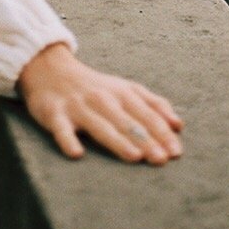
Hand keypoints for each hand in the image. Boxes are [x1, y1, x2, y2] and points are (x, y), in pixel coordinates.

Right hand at [15, 41, 183, 163]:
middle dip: (145, 140)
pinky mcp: (55, 113)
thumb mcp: (125, 89)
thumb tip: (178, 125)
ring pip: (100, 125)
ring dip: (117, 140)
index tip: (175, 152)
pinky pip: (62, 129)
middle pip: (127, 121)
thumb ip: (153, 104)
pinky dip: (68, 140)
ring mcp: (78, 106)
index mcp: (121, 92)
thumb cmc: (95, 86)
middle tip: (161, 159)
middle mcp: (102, 98)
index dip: (162, 132)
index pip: (146, 114)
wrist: (50, 68)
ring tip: (134, 156)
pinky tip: (76, 152)